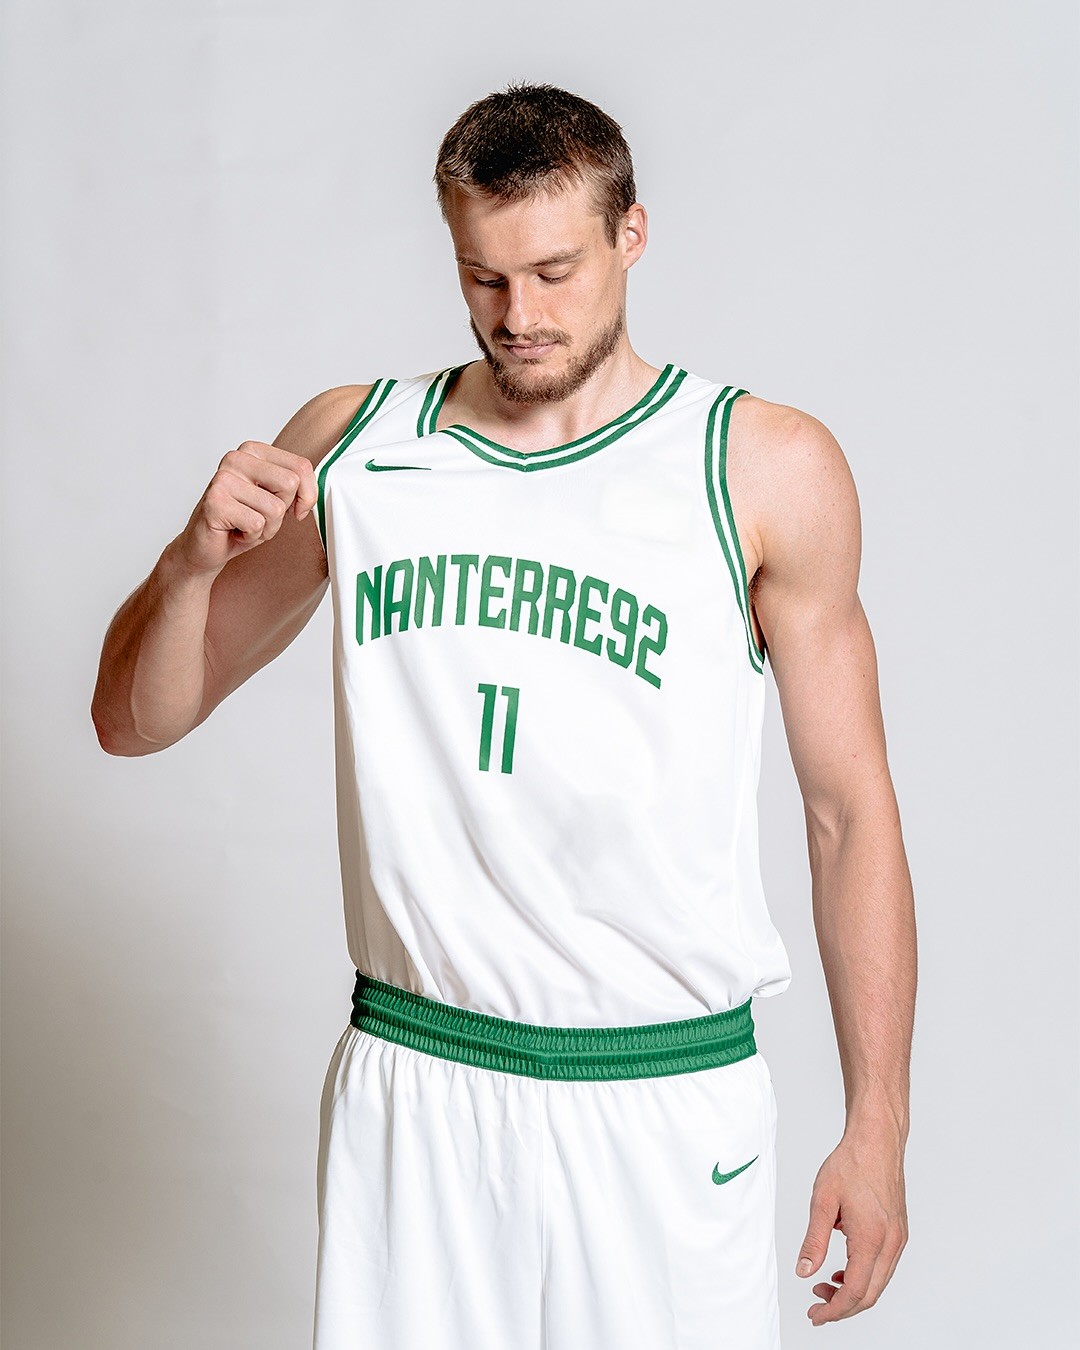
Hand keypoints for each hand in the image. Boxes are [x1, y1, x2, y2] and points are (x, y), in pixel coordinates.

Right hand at [174, 441, 317, 578]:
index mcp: (253, 451)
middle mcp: (236, 458)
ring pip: (275, 508)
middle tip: (260, 516)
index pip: (301, 467)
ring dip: (266, 527)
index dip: (306, 496)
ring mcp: (222, 478)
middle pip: (290, 484)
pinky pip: (256, 524)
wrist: (208, 547)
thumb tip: (312, 492)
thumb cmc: (244, 521)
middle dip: (282, 511)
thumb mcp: (278, 499)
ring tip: (246, 525)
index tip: (294, 509)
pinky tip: (234, 531)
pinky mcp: (215, 502)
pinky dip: (251, 536)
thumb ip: (297, 486)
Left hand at [795, 1127, 907, 1324]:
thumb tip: (804, 1271)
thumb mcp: (822, 1200)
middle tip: (817, 1306)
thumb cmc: (852, 1164)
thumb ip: (814, 1240)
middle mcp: (891, 1243)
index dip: (834, 1310)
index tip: (816, 1315)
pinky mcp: (899, 1232)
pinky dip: (864, 1275)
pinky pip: (883, 1266)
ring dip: (853, 1291)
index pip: (855, 1291)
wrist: (877, 1141)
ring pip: (879, 1282)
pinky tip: (844, 1269)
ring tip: (825, 1285)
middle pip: (870, 1294)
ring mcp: (898, 1239)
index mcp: (872, 1238)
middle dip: (843, 1307)